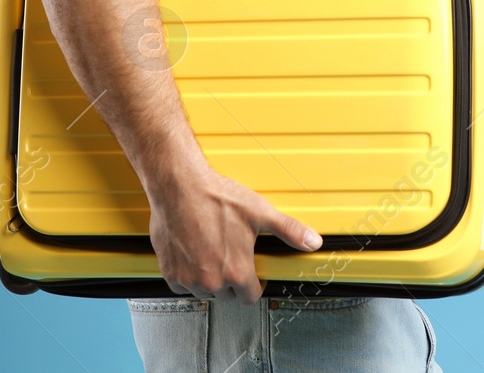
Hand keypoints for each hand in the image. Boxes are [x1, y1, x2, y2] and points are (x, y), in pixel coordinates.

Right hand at [146, 162, 321, 302]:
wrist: (180, 186)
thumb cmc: (216, 197)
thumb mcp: (260, 212)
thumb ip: (288, 230)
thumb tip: (312, 241)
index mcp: (237, 272)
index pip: (250, 297)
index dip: (254, 285)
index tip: (251, 275)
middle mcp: (213, 281)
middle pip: (227, 295)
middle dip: (231, 281)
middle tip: (230, 258)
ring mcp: (190, 278)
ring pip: (205, 292)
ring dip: (209, 280)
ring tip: (212, 254)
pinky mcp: (171, 272)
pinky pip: (182, 286)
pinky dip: (187, 276)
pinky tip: (193, 256)